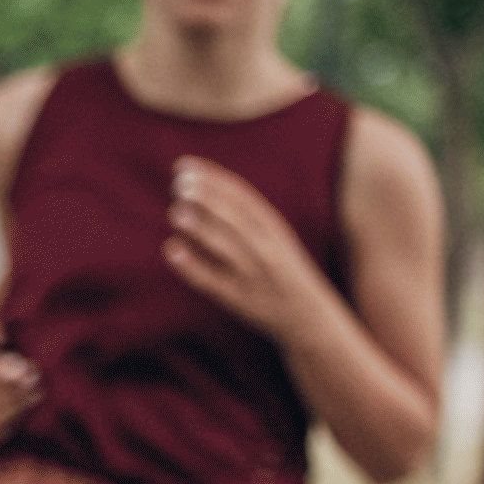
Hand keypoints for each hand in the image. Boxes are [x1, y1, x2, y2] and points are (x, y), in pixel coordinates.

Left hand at [163, 156, 331, 346]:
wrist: (311, 319)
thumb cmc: (283, 274)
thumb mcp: (273, 239)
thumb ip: (245, 218)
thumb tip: (203, 191)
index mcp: (274, 229)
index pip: (241, 196)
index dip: (212, 179)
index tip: (184, 165)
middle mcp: (267, 248)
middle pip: (236, 217)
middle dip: (208, 197)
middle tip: (179, 182)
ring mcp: (255, 274)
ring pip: (227, 247)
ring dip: (201, 227)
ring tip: (175, 211)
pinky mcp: (241, 300)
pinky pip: (214, 281)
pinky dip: (193, 265)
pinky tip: (171, 250)